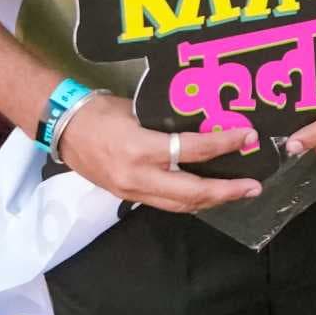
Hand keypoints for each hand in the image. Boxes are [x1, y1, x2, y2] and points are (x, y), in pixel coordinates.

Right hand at [54, 95, 263, 215]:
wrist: (61, 128)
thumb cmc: (99, 111)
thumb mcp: (137, 109)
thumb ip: (167, 123)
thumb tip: (204, 124)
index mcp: (141, 149)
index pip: (193, 149)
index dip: (225, 144)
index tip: (248, 137)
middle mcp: (138, 177)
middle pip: (192, 193)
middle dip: (226, 192)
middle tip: (254, 187)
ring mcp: (131, 191)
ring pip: (180, 205)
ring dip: (210, 201)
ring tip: (236, 193)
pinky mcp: (127, 196)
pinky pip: (165, 203)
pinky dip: (188, 200)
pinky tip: (205, 194)